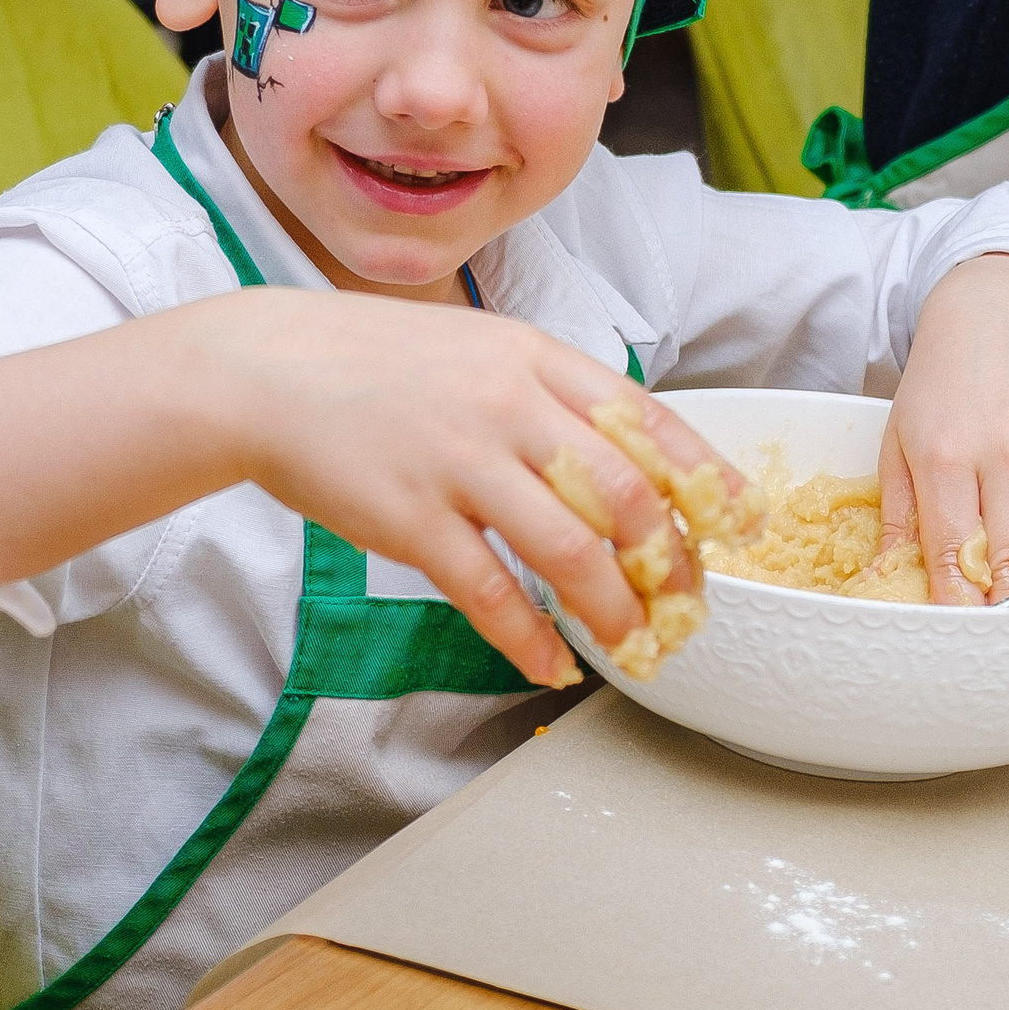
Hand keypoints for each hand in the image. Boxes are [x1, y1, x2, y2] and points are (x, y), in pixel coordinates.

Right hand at [225, 291, 736, 685]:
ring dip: (613, 608)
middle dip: (671, 561)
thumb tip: (625, 456)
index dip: (707, 477)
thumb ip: (549, 393)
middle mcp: (505, 404)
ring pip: (568, 548)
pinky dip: (528, 635)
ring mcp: (456, 460)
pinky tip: (550, 661)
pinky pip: (487, 590)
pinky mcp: (407, 517)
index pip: (646, 421)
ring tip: (633, 644)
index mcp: (532, 358)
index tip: (744, 521)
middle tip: (687, 603)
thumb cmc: (375, 363)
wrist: (264, 370)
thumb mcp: (478, 348)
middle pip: (624, 494)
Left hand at [883, 254, 1008, 605]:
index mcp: (946, 453)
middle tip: (1002, 647)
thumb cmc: (943, 382)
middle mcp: (1006, 453)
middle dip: (1008, 611)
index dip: (958, 604)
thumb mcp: (900, 438)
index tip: (957, 637)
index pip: (955, 551)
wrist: (1000, 314)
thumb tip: (887, 578)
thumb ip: (898, 514)